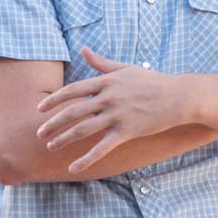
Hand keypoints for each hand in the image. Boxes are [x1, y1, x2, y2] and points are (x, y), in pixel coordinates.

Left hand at [36, 47, 191, 173]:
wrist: (178, 97)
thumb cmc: (152, 81)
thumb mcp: (125, 68)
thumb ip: (102, 62)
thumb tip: (84, 50)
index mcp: (106, 81)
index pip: (73, 91)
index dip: (54, 100)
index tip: (40, 109)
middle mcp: (108, 98)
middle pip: (73, 112)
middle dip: (53, 123)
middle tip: (39, 133)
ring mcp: (117, 115)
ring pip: (83, 129)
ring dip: (63, 139)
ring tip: (50, 146)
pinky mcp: (126, 131)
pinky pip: (101, 148)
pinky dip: (86, 159)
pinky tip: (73, 167)